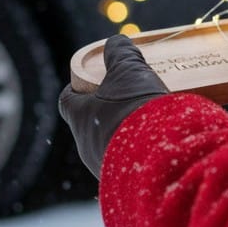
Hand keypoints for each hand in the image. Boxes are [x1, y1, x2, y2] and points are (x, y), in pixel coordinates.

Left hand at [58, 34, 168, 177]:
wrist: (160, 158)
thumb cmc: (137, 110)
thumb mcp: (129, 71)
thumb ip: (121, 54)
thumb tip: (117, 41)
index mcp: (80, 118)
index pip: (66, 100)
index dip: (76, 89)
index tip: (86, 80)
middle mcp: (87, 147)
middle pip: (90, 125)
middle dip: (106, 113)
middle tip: (129, 100)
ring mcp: (106, 169)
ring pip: (110, 147)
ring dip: (125, 136)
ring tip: (151, 123)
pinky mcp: (128, 185)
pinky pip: (130, 166)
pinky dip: (141, 155)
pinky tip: (161, 145)